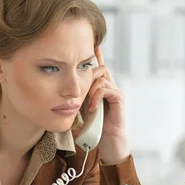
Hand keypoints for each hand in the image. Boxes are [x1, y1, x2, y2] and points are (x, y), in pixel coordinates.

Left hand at [86, 47, 128, 163]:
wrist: (107, 140)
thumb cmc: (93, 126)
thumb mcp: (82, 107)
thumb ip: (78, 95)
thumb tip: (64, 87)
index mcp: (100, 88)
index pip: (98, 68)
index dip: (95, 56)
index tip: (90, 44)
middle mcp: (109, 86)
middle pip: (100, 68)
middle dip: (90, 67)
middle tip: (83, 67)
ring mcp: (115, 91)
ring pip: (101, 78)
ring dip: (90, 88)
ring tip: (86, 102)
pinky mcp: (119, 98)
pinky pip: (106, 89)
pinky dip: (96, 97)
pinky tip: (91, 107)